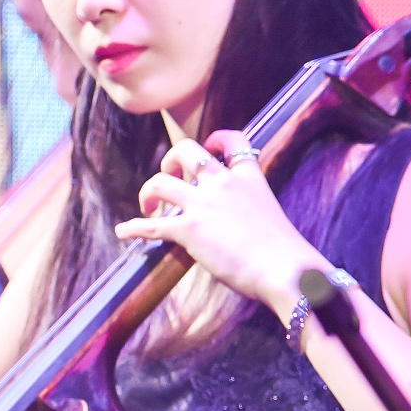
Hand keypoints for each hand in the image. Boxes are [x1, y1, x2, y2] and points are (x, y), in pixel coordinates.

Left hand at [114, 132, 311, 317]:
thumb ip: (251, 208)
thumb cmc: (286, 253)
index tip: (209, 146)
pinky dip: (133, 228)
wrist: (286, 270)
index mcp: (249, 178)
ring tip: (148, 207)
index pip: (233, 141)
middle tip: (169, 176)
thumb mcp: (272, 214)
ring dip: (149, 192)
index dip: (216, 139)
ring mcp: (203, 204)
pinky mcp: (189, 229)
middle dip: (170, 160)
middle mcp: (223, 183)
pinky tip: (124, 231)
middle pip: (185, 150)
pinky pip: (151, 225)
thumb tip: (238, 225)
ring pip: (160, 182)